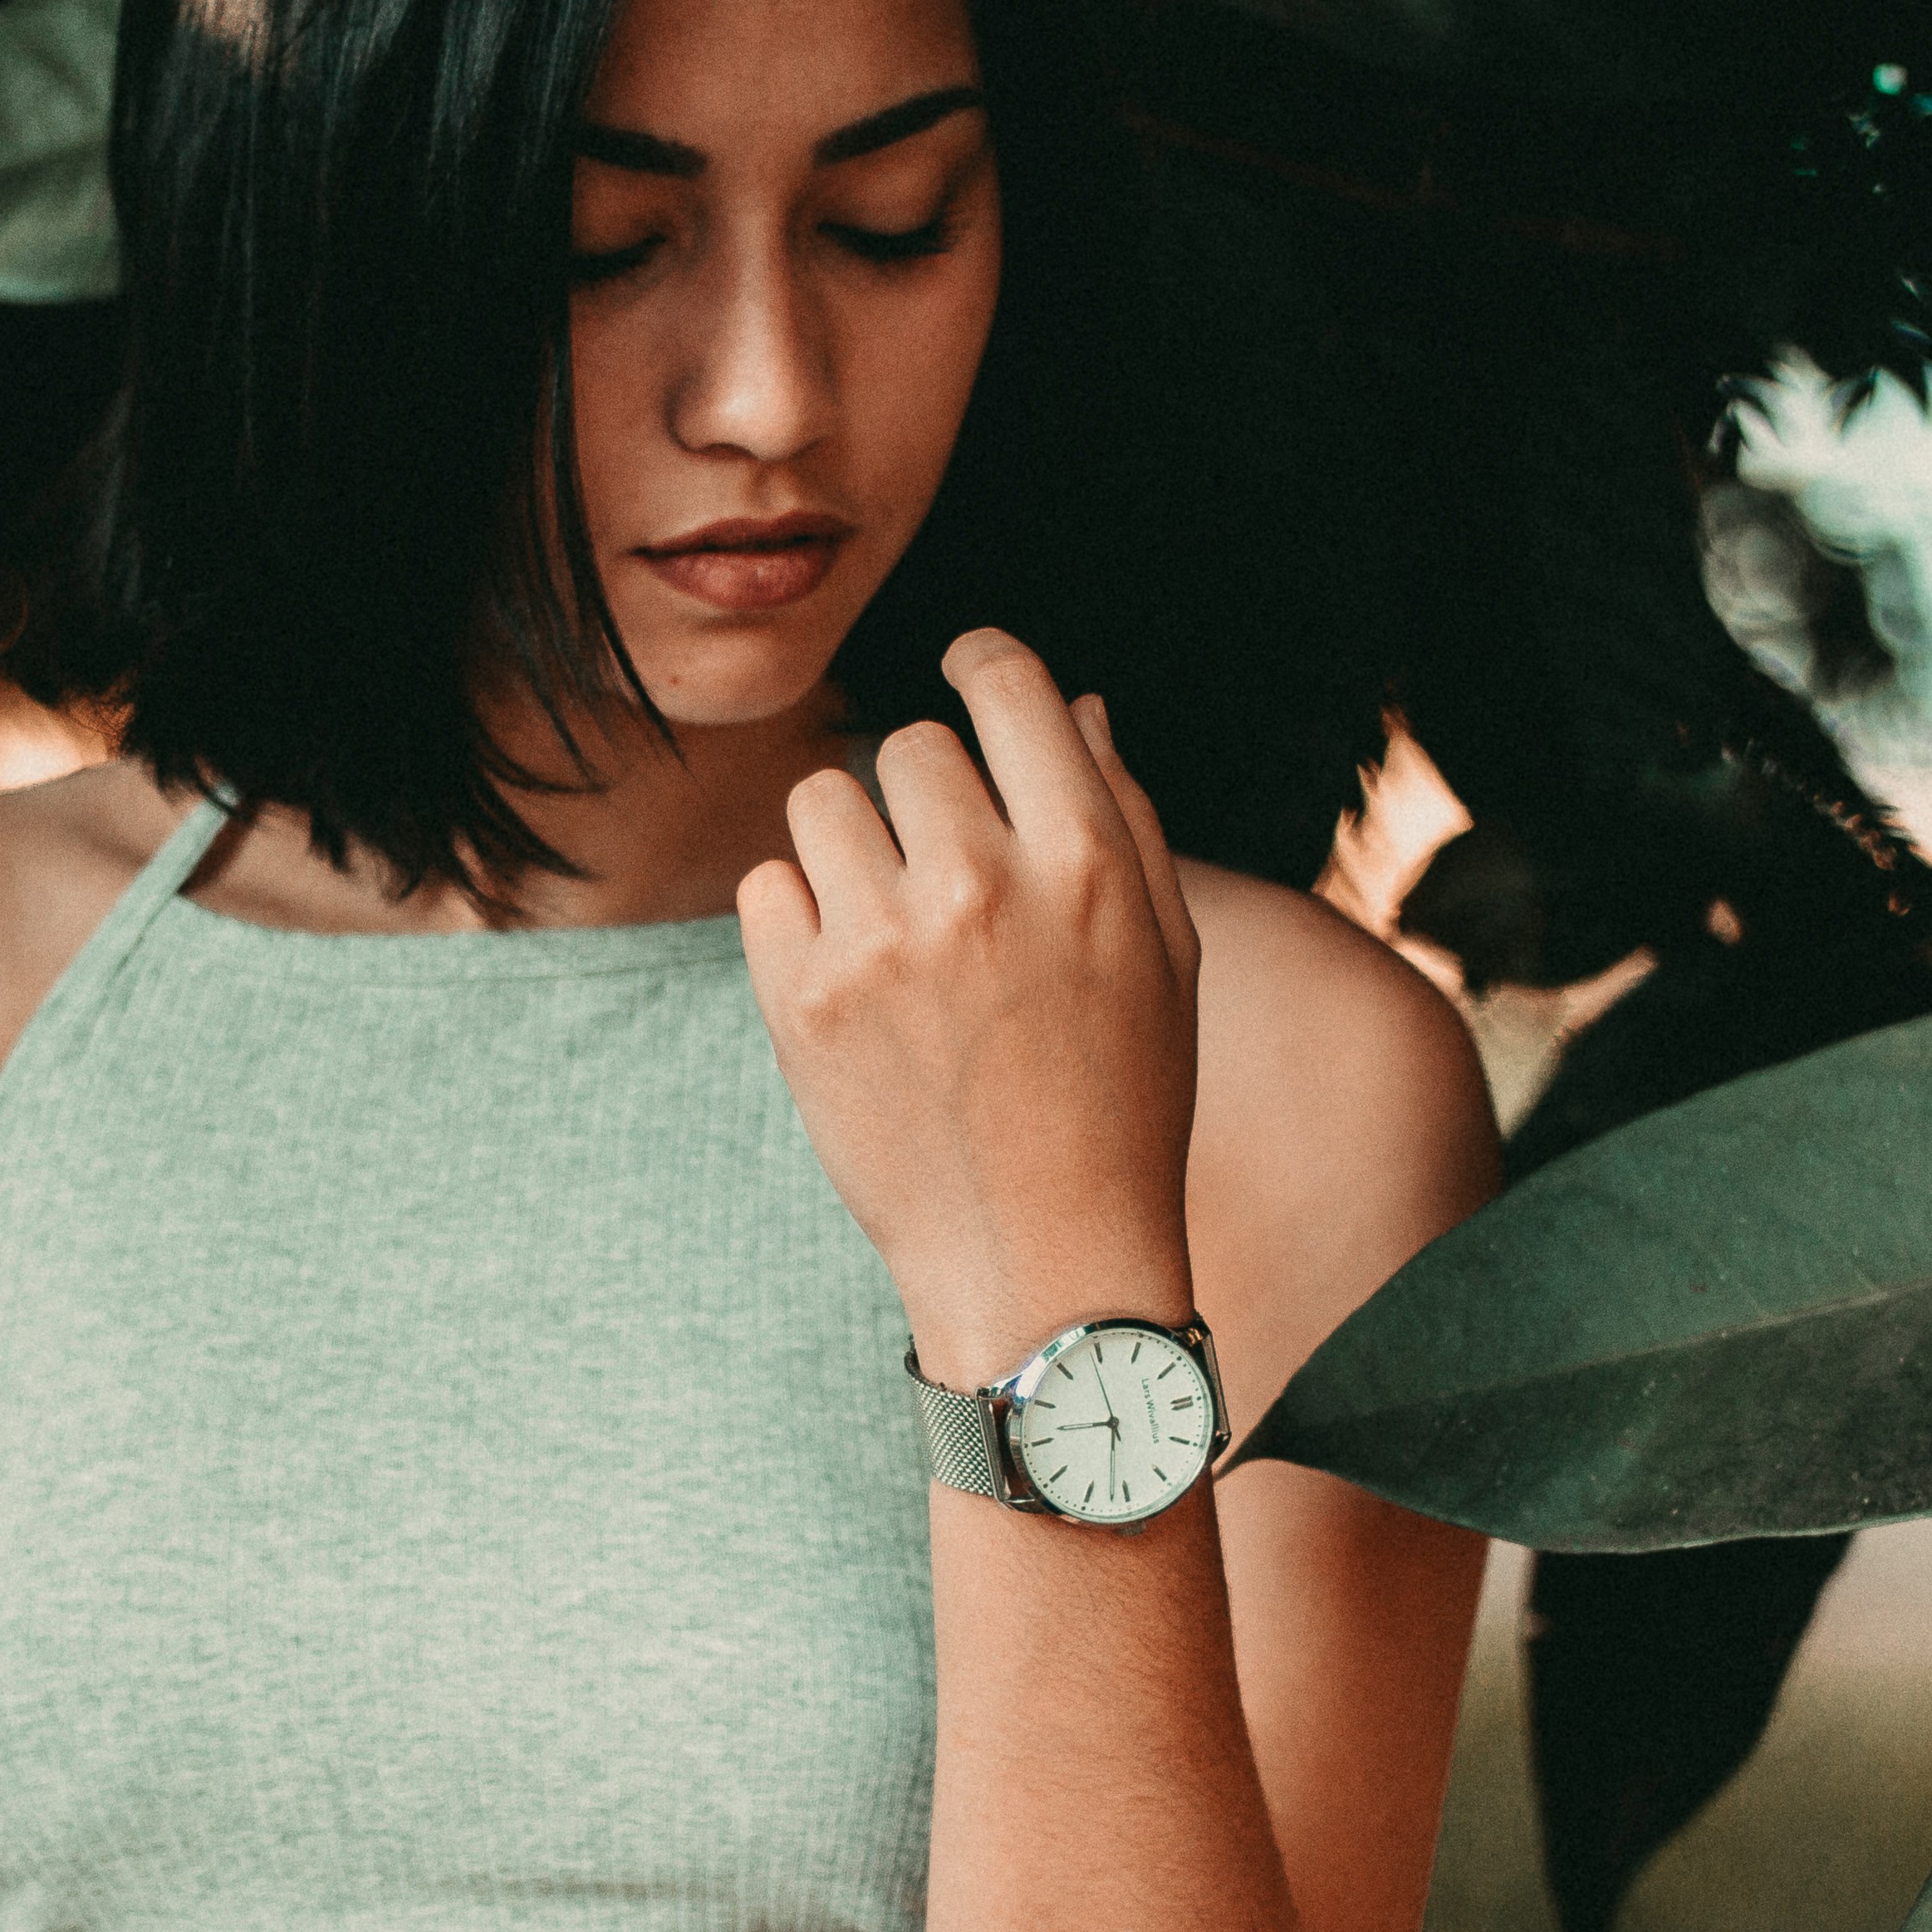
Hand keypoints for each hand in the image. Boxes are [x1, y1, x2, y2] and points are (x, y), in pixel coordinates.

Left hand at [736, 632, 1203, 1385]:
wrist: (1045, 1268)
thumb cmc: (1121, 1106)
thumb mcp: (1164, 957)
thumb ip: (1122, 816)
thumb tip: (1072, 703)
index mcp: (1085, 860)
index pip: (1007, 686)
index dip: (980, 663)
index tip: (964, 672)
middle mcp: (980, 884)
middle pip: (907, 745)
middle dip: (922, 793)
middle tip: (945, 872)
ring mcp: (881, 943)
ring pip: (822, 802)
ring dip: (851, 848)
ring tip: (894, 932)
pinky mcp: (799, 1002)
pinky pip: (766, 885)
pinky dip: (798, 920)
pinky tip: (852, 984)